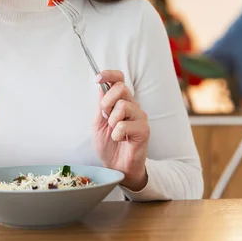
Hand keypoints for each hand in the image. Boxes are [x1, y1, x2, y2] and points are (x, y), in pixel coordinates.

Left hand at [93, 70, 149, 191]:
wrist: (116, 165)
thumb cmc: (109, 144)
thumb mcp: (98, 122)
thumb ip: (101, 105)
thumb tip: (101, 84)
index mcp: (121, 101)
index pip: (119, 79)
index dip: (109, 74)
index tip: (97, 78)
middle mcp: (133, 106)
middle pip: (121, 88)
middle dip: (106, 102)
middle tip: (105, 116)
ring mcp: (140, 117)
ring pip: (123, 106)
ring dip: (111, 121)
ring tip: (113, 131)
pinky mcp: (144, 130)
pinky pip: (124, 125)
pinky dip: (116, 134)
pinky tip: (120, 140)